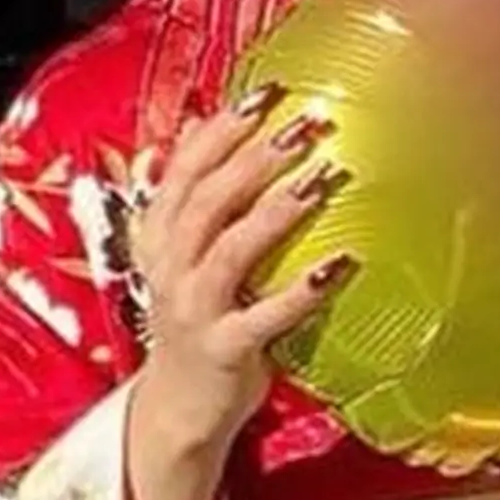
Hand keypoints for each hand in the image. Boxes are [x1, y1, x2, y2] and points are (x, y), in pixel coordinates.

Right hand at [132, 95, 339, 488]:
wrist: (178, 407)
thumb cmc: (198, 320)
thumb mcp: (184, 257)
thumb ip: (194, 200)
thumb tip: (201, 126)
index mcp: (158, 237)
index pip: (184, 170)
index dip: (222, 129)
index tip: (267, 92)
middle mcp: (169, 268)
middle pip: (208, 200)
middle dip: (256, 157)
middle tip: (307, 124)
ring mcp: (193, 309)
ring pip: (229, 250)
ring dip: (275, 212)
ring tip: (322, 178)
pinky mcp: (223, 350)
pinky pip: (263, 317)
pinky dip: (301, 292)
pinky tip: (341, 266)